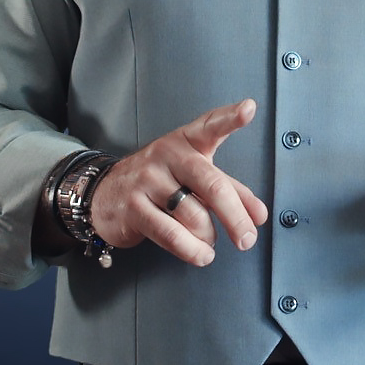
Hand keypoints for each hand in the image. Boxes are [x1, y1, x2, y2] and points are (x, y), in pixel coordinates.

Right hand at [89, 99, 269, 267]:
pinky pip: (171, 234)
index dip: (231, 118)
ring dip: (208, 237)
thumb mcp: (194, 176)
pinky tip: (200, 254)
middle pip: (212, 186)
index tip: (249, 109)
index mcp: (186, 141)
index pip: (210, 126)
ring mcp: (148, 180)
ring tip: (209, 242)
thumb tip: (259, 215)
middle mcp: (167, 155)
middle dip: (235, 217)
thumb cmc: (160, 182)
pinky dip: (191, 250)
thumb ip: (230, 190)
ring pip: (194, 216)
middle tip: (247, 239)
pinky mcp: (134, 207)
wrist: (105, 193)